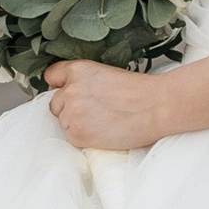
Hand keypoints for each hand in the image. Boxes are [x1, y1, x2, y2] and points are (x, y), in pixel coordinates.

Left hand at [44, 60, 167, 152]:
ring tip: (103, 122)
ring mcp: (71, 113)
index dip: (61, 86)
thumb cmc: (140, 92)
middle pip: (55, 103)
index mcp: (78, 70)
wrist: (157, 108)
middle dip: (70, 109)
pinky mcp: (77, 134)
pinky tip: (103, 132)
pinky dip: (84, 138)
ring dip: (77, 124)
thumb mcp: (107, 74)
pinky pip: (72, 138)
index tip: (69, 93)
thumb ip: (85, 82)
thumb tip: (71, 94)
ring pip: (63, 122)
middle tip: (95, 112)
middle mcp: (70, 90)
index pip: (51, 77)